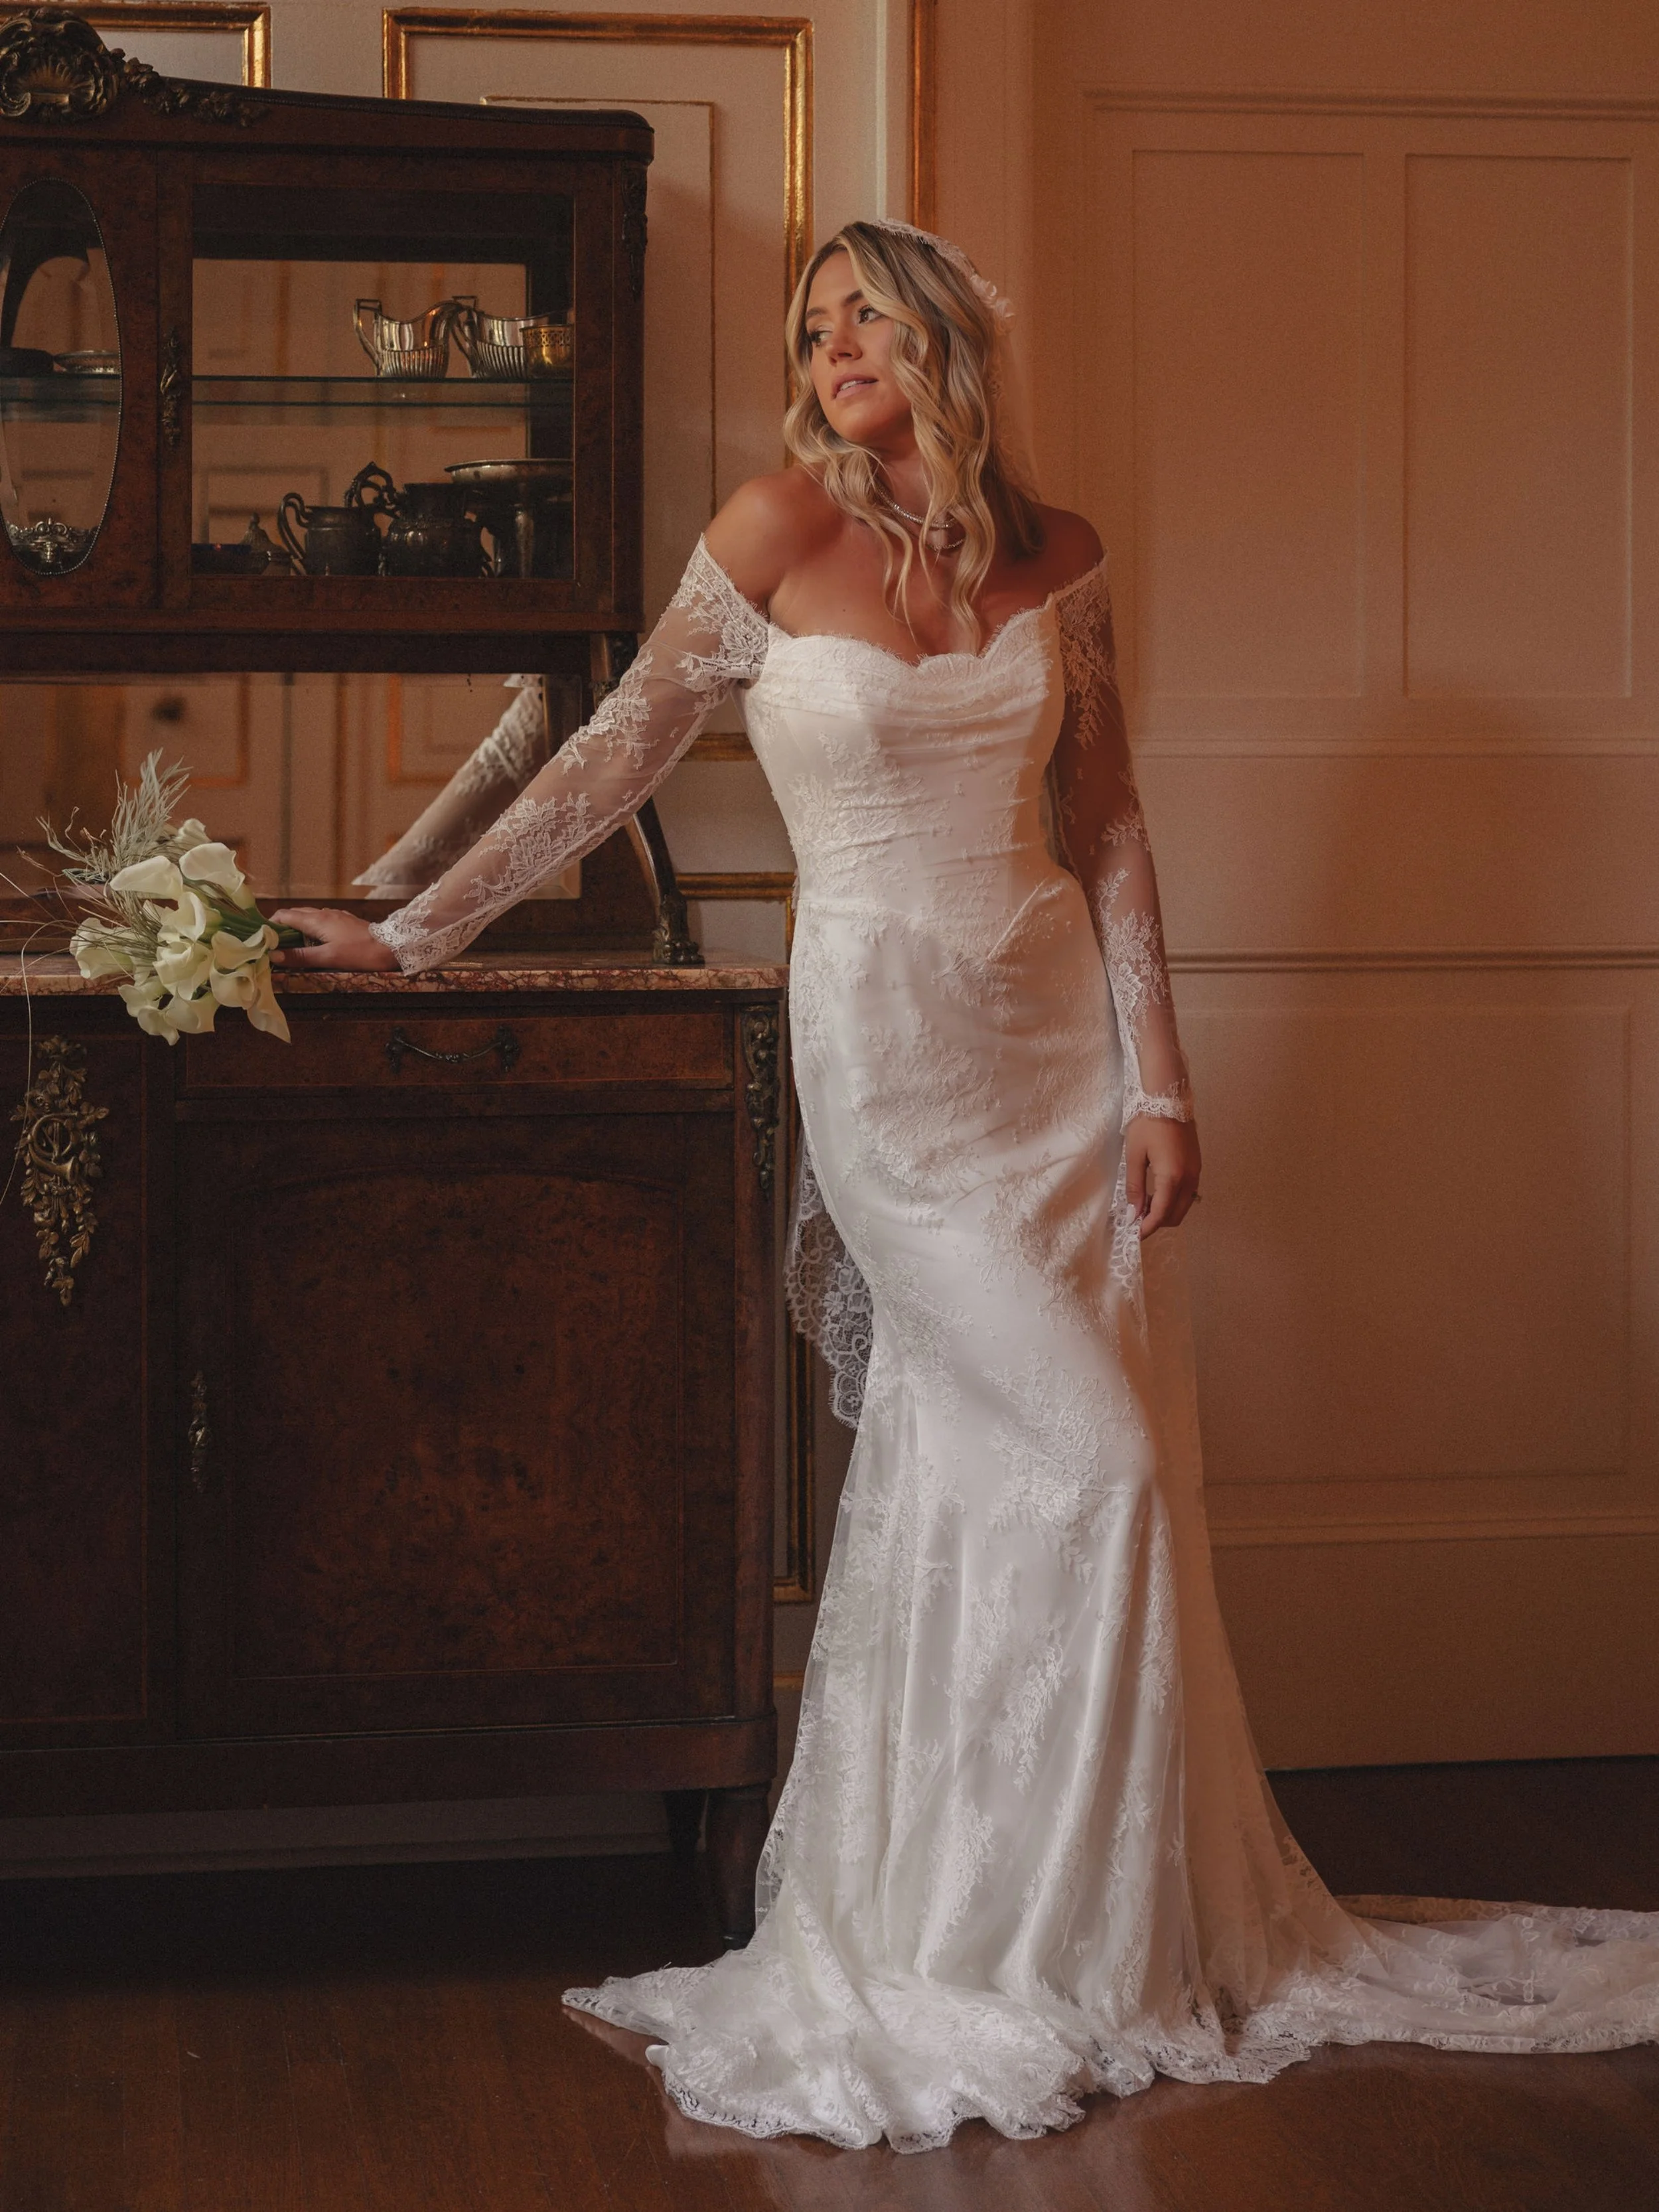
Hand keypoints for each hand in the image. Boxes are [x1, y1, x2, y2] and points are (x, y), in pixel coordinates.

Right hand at [269, 907, 400, 970]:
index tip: (262, 938)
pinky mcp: (344, 921)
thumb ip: (301, 957)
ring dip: (296, 929)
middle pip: (295, 915)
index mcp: (316, 920)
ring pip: (308, 918)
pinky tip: (314, 943)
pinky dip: (311, 930)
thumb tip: (274, 955)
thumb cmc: (360, 952)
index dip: (270, 925)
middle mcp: (324, 913)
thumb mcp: (328, 957)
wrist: (391, 947)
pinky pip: (321, 922)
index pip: (284, 915)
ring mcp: (335, 916)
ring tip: (291, 947)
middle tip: (273, 945)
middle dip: (281, 927)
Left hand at [1126, 1115, 1200, 1237]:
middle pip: (1176, 1215)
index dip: (1147, 1228)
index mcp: (1172, 1177)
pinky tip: (1157, 1194)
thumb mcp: (1134, 1155)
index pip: (1161, 1214)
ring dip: (1166, 1212)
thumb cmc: (1147, 1124)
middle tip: (1136, 1220)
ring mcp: (1196, 1173)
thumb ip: (1134, 1186)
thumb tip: (1133, 1212)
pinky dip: (1174, 1201)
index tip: (1133, 1233)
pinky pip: (1188, 1194)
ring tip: (1144, 1207)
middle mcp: (1189, 1179)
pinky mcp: (1197, 1166)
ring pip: (1184, 1206)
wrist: (1169, 1099)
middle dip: (1157, 1223)